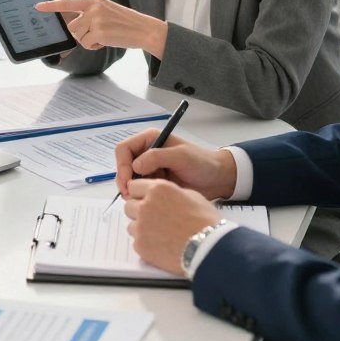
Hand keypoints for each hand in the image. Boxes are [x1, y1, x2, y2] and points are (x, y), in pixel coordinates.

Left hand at [36, 0, 167, 57]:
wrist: (144, 29)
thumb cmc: (125, 22)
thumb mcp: (107, 10)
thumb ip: (90, 13)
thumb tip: (75, 24)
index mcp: (94, 0)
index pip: (68, 2)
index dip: (51, 5)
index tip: (37, 6)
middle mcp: (93, 8)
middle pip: (72, 26)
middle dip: (81, 34)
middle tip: (98, 33)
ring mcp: (96, 20)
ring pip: (78, 36)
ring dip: (88, 40)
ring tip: (104, 36)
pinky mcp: (100, 32)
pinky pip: (86, 44)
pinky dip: (95, 46)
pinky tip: (107, 41)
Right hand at [115, 130, 236, 200]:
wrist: (217, 179)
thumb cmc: (202, 163)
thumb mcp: (181, 156)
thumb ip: (157, 157)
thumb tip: (135, 166)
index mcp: (150, 139)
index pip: (124, 149)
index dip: (121, 165)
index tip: (128, 182)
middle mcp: (147, 152)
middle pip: (123, 165)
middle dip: (124, 180)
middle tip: (131, 196)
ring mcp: (150, 168)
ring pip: (129, 179)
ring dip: (132, 189)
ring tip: (141, 199)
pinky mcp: (155, 182)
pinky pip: (140, 188)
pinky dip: (140, 195)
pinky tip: (149, 201)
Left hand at [123, 180, 220, 274]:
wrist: (208, 247)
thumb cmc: (205, 221)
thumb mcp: (190, 195)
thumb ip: (169, 191)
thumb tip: (162, 194)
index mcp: (157, 189)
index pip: (134, 186)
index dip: (141, 193)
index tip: (145, 198)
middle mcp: (145, 205)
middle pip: (129, 205)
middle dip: (139, 210)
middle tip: (155, 217)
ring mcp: (141, 226)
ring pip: (131, 224)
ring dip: (141, 227)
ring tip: (161, 232)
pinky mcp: (141, 245)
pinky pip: (136, 241)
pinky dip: (146, 242)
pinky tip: (162, 243)